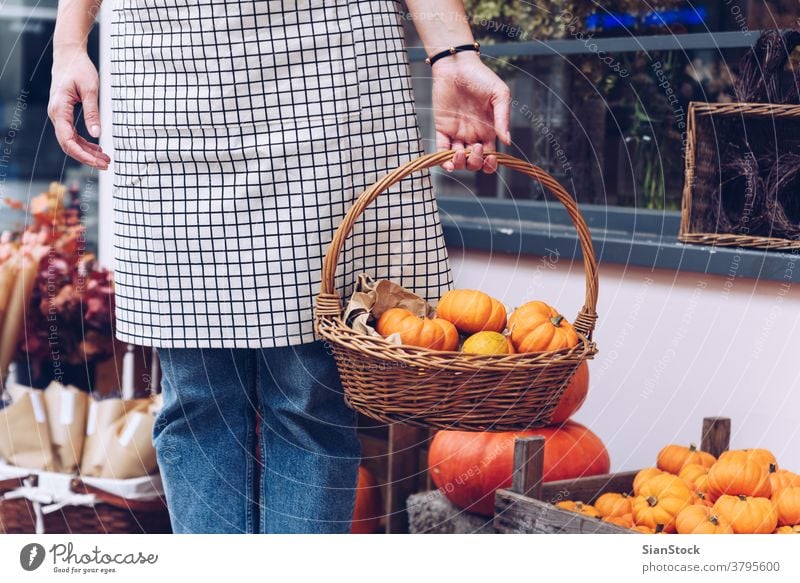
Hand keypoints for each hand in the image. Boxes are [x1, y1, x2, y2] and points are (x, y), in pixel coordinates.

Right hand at [48, 47, 109, 169]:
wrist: (69, 55)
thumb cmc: (79, 68)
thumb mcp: (90, 90)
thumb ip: (92, 112)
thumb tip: (97, 134)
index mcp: (59, 109)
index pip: (68, 140)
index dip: (83, 155)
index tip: (99, 162)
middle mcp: (56, 114)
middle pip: (68, 144)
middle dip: (87, 157)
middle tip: (107, 164)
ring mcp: (59, 115)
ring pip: (71, 141)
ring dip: (87, 152)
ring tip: (106, 159)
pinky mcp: (64, 114)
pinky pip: (73, 134)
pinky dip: (85, 143)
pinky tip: (98, 148)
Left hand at [431, 52, 510, 173]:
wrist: (457, 65)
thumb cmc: (480, 76)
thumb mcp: (499, 94)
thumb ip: (503, 118)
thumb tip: (507, 141)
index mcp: (488, 130)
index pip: (490, 156)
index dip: (490, 164)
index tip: (490, 159)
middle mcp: (473, 135)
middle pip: (474, 162)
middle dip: (475, 163)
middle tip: (475, 148)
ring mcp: (457, 133)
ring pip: (458, 160)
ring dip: (460, 164)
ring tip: (460, 153)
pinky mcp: (442, 128)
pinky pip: (441, 150)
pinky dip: (444, 160)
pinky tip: (448, 162)